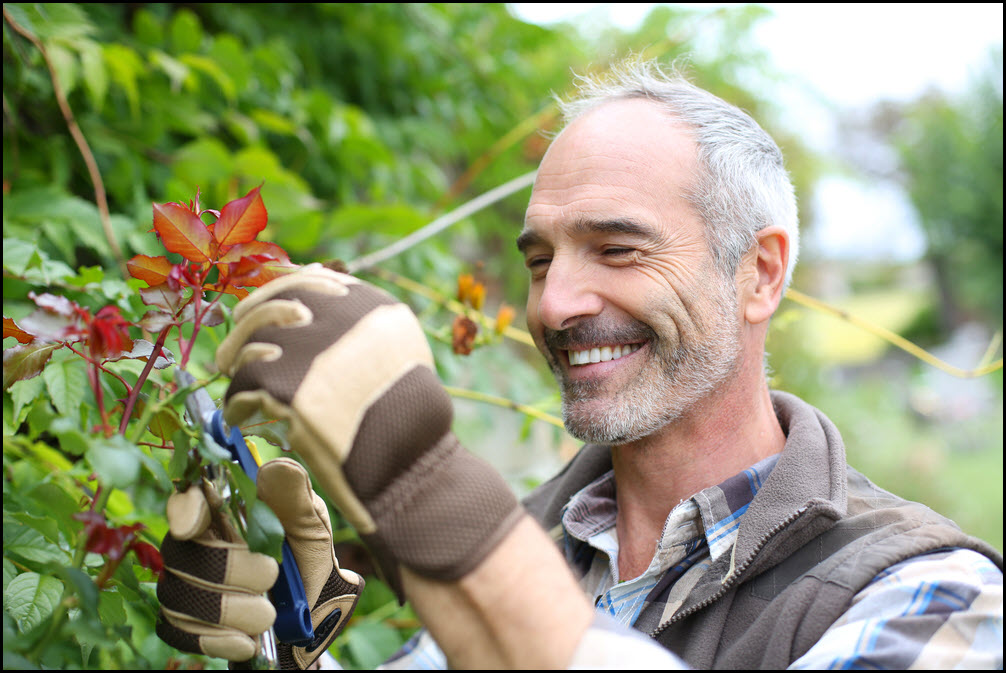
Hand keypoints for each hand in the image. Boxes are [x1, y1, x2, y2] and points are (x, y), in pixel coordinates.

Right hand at [155, 459, 363, 668]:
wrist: (311, 617)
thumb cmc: (307, 560)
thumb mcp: (312, 530)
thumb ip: (296, 502)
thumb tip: (277, 468)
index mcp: (224, 510)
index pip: (186, 499)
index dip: (184, 509)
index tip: (194, 523)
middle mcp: (195, 544)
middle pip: (182, 552)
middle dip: (228, 569)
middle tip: (270, 576)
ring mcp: (185, 584)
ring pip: (180, 595)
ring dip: (231, 609)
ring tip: (269, 614)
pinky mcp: (184, 623)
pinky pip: (181, 631)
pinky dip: (219, 638)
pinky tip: (248, 640)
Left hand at [215, 267, 523, 597]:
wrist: (407, 461)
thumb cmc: (402, 411)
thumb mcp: (394, 344)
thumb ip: (353, 312)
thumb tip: (303, 271)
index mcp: (368, 304)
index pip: (308, 280)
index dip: (273, 294)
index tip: (253, 311)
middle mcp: (340, 319)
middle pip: (272, 307)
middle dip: (245, 329)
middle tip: (229, 355)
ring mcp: (314, 350)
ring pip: (252, 344)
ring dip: (241, 367)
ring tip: (245, 389)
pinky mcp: (291, 387)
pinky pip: (243, 385)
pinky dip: (237, 403)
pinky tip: (242, 417)